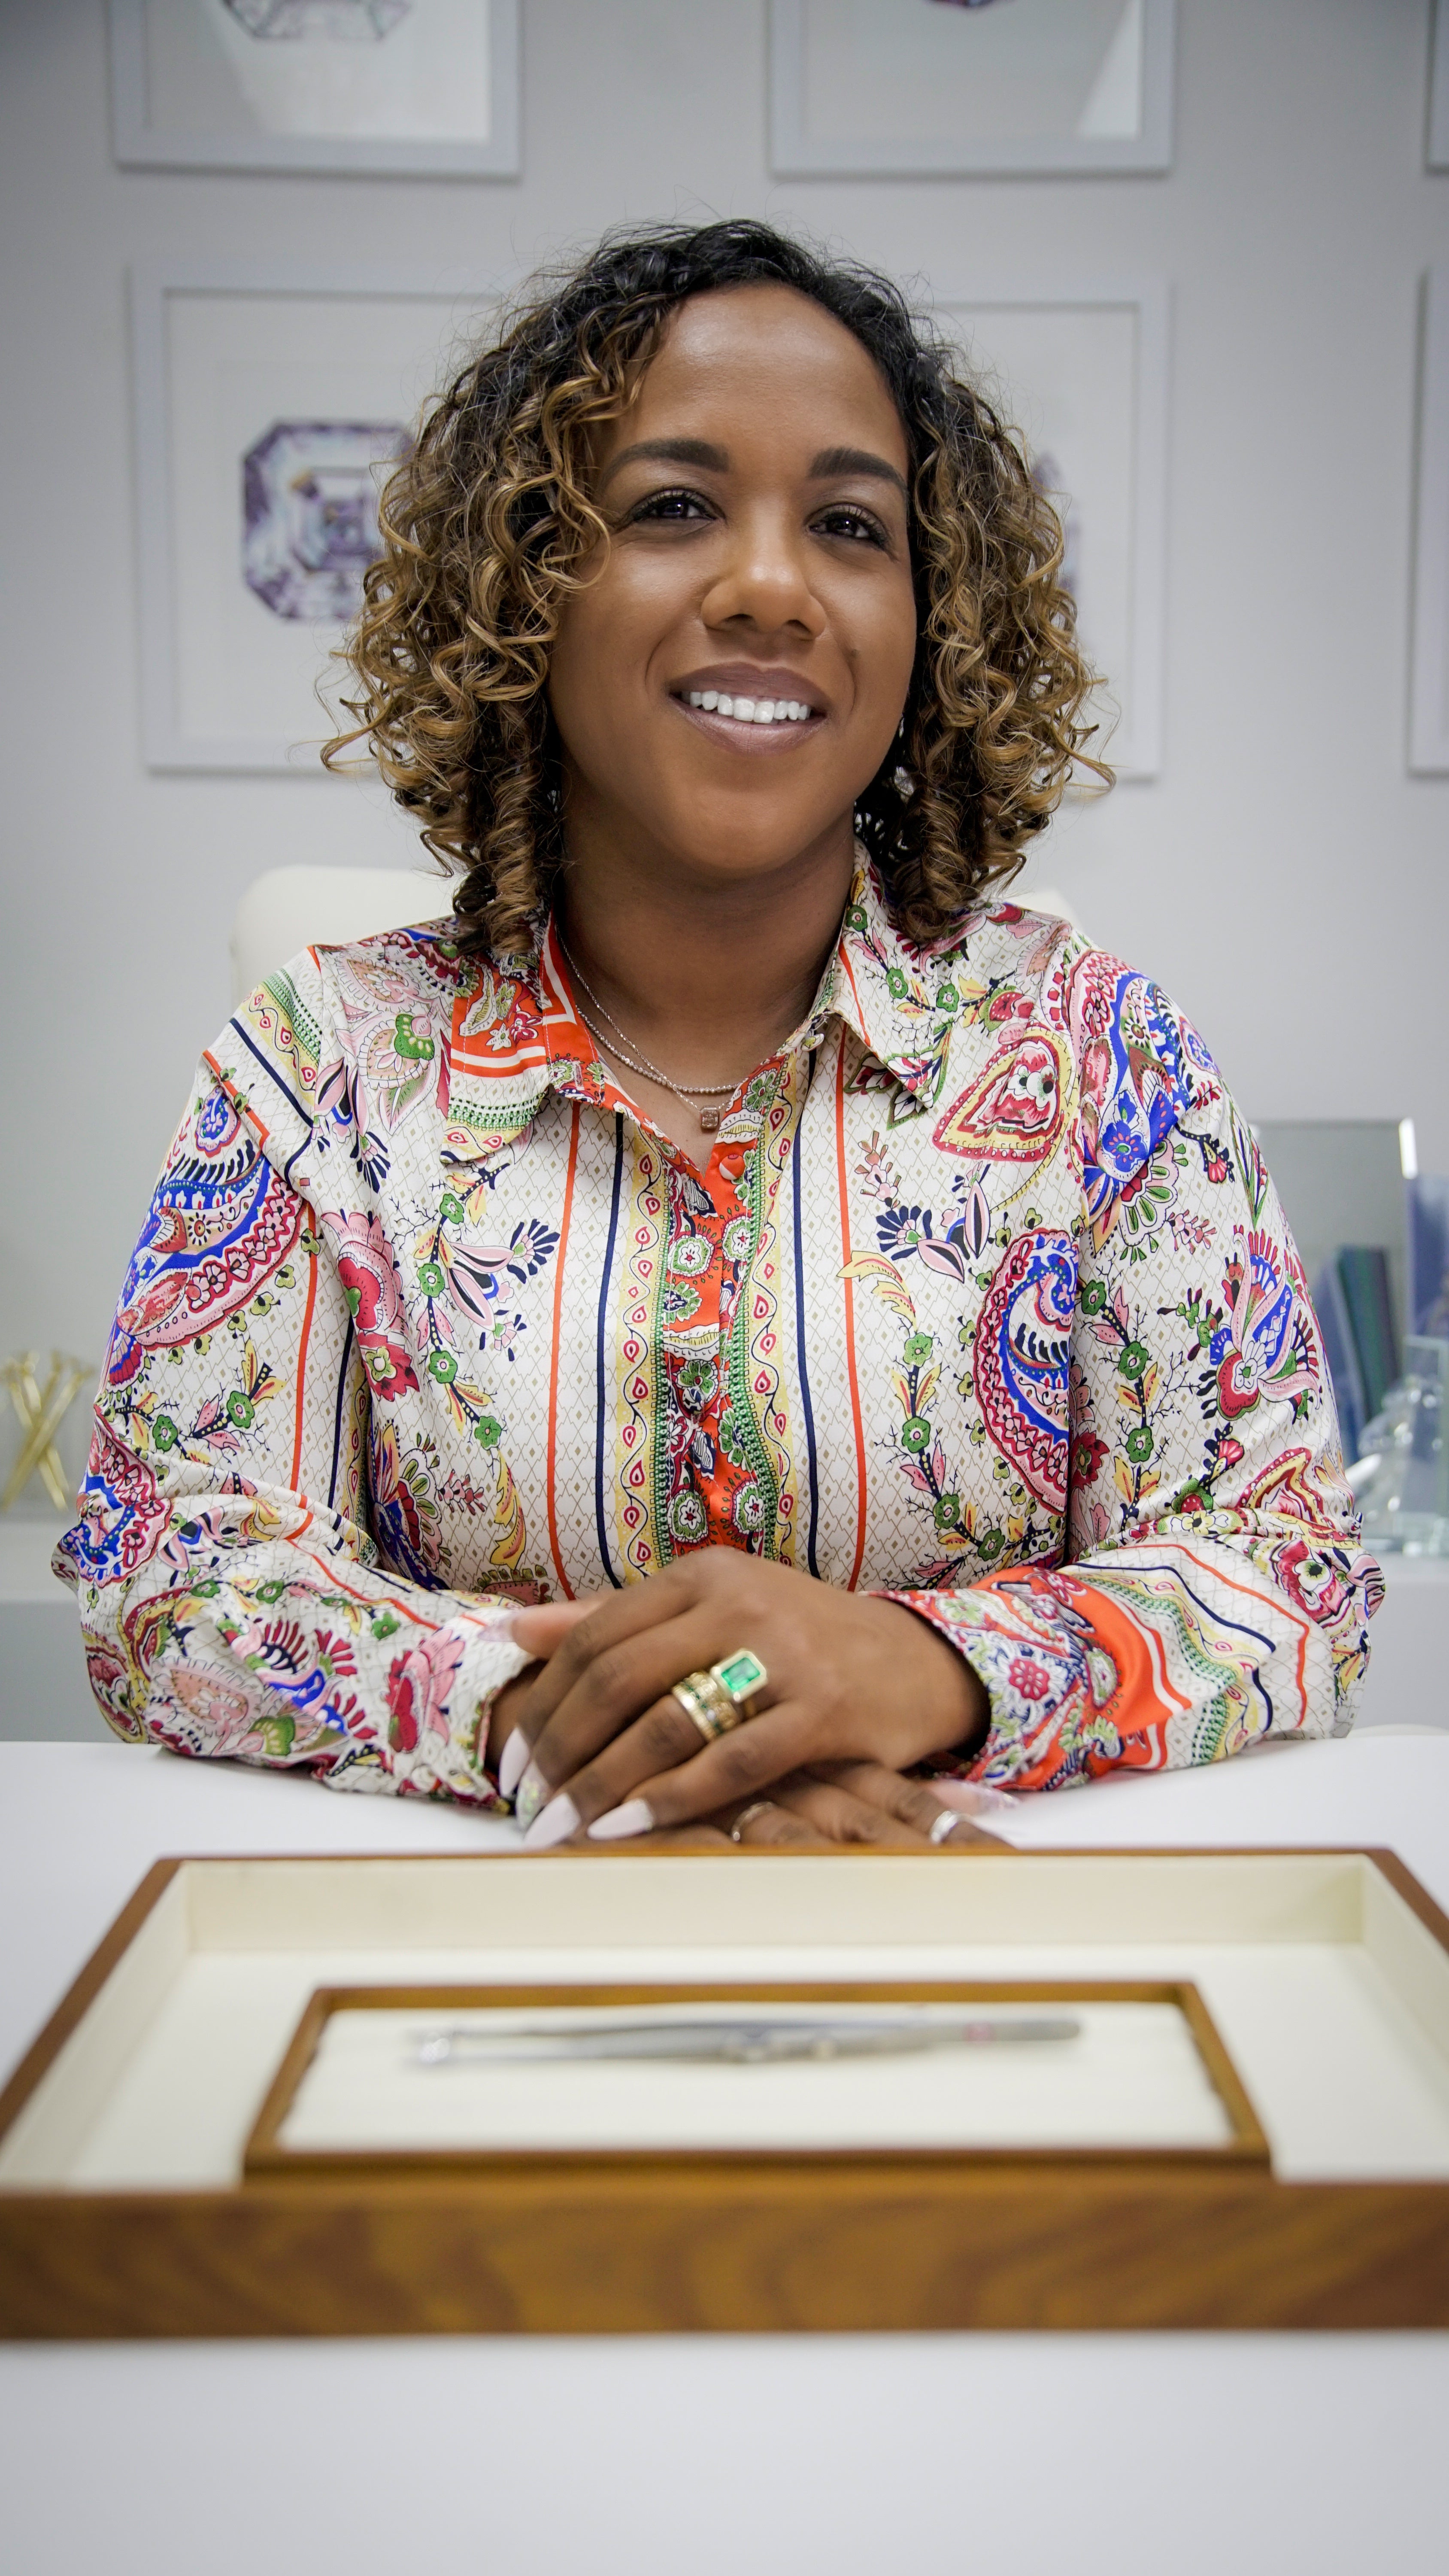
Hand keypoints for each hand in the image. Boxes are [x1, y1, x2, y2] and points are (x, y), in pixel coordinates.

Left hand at [498, 1550, 987, 1846]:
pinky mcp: (823, 1709)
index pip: (596, 1636)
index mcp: (703, 1575)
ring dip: (605, 1783)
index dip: (546, 1701)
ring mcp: (784, 1655)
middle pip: (619, 1678)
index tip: (515, 1760)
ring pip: (667, 1723)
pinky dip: (673, 1800)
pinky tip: (632, 1829)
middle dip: (563, 1748)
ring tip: (567, 1825)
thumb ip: (614, 1619)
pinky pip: (731, 1761)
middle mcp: (739, 1603)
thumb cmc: (795, 1640)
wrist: (910, 1662)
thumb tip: (516, 1629)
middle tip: (531, 1803)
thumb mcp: (710, 1611)